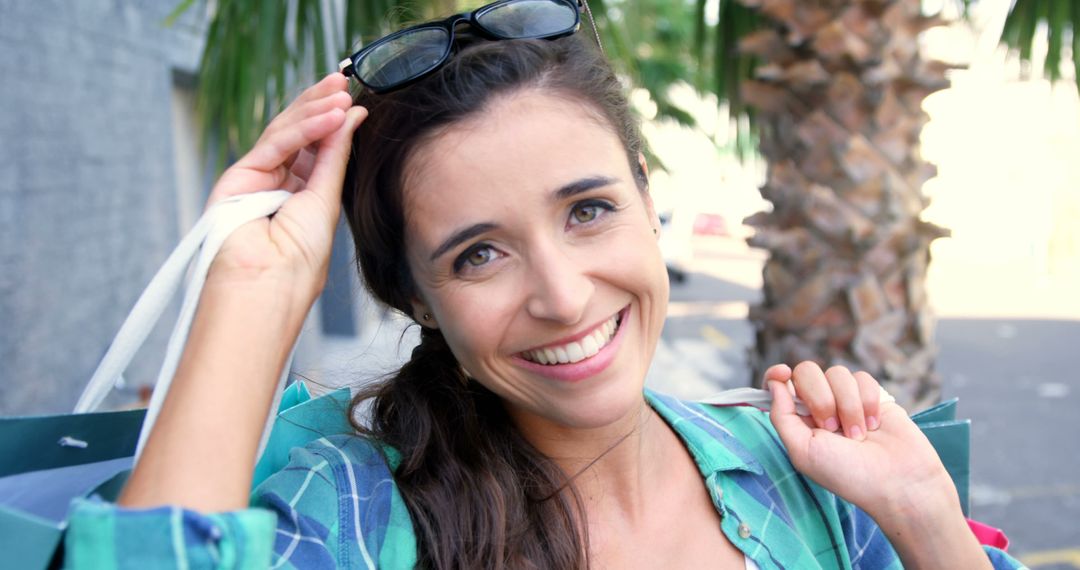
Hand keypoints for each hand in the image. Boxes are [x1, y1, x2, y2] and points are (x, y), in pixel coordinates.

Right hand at [205, 73, 367, 293]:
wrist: (267, 288)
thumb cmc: (298, 261)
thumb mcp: (325, 199)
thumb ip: (334, 155)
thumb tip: (352, 116)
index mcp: (300, 194)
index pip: (317, 148)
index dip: (334, 123)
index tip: (356, 101)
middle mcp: (276, 183)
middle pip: (299, 134)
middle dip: (321, 106)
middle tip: (344, 80)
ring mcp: (255, 178)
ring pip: (285, 133)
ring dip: (315, 110)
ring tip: (342, 91)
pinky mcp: (237, 176)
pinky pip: (275, 144)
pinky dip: (304, 128)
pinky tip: (330, 115)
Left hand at [765, 362, 957, 521]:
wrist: (898, 481)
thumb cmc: (848, 474)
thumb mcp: (803, 452)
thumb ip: (782, 416)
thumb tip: (773, 384)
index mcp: (799, 419)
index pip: (779, 384)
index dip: (776, 374)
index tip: (783, 374)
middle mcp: (820, 406)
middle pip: (807, 372)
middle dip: (820, 397)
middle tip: (832, 427)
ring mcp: (847, 399)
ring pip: (837, 373)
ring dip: (848, 405)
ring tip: (859, 435)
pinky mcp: (873, 395)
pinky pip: (863, 378)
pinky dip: (868, 401)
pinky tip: (874, 424)